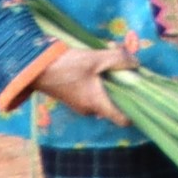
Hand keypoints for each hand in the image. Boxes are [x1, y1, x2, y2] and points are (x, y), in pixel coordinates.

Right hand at [11, 39, 143, 124]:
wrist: (33, 67)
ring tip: (110, 57)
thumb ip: (120, 60)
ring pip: (103, 94)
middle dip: (123, 84)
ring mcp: (79, 104)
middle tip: (126, 66)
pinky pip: (92, 91)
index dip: (137, 113)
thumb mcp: (96, 58)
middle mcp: (89, 109)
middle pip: (115, 102)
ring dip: (110, 78)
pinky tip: (96, 60)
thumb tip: (137, 63)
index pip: (123, 120)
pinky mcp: (72, 96)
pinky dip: (98, 79)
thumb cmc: (66, 65)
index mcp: (97, 104)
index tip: (145, 99)